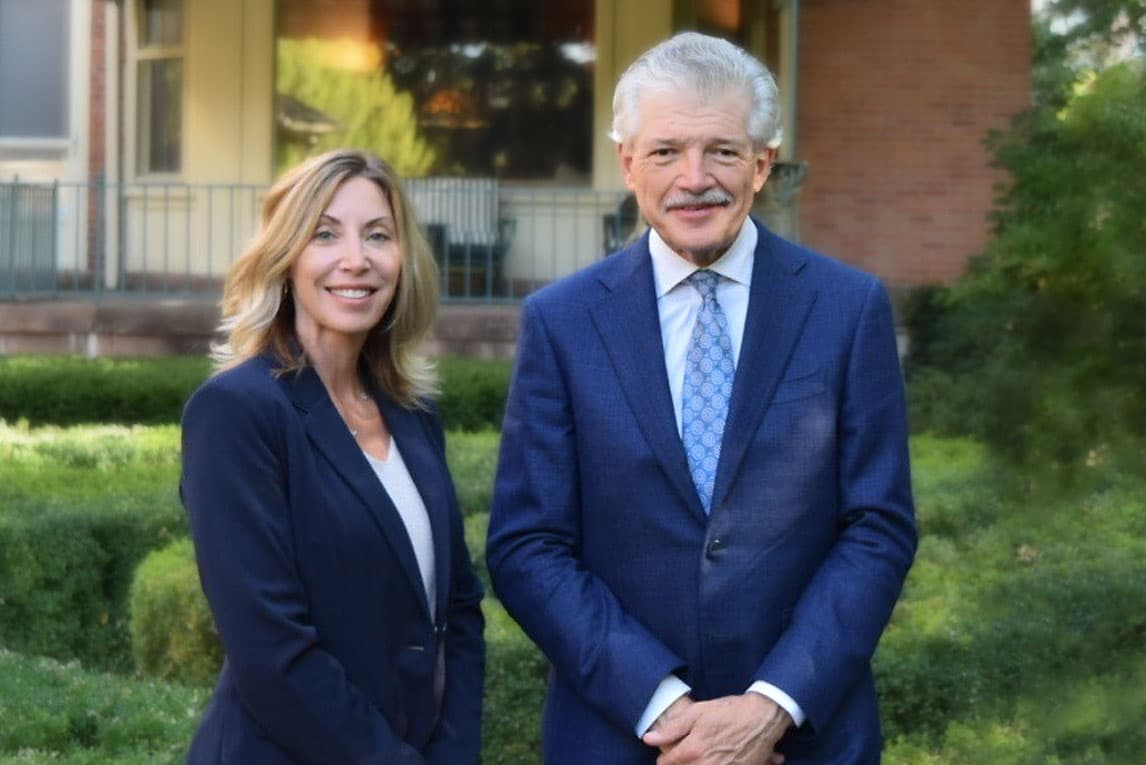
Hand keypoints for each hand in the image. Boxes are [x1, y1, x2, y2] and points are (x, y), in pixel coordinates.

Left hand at [642, 693, 790, 764]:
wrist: (762, 718)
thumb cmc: (729, 711)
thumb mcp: (697, 712)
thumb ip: (671, 729)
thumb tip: (648, 739)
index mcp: (692, 751)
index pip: (666, 763)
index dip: (664, 757)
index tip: (669, 752)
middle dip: (680, 763)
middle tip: (688, 753)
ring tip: (704, 755)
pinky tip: (720, 757)